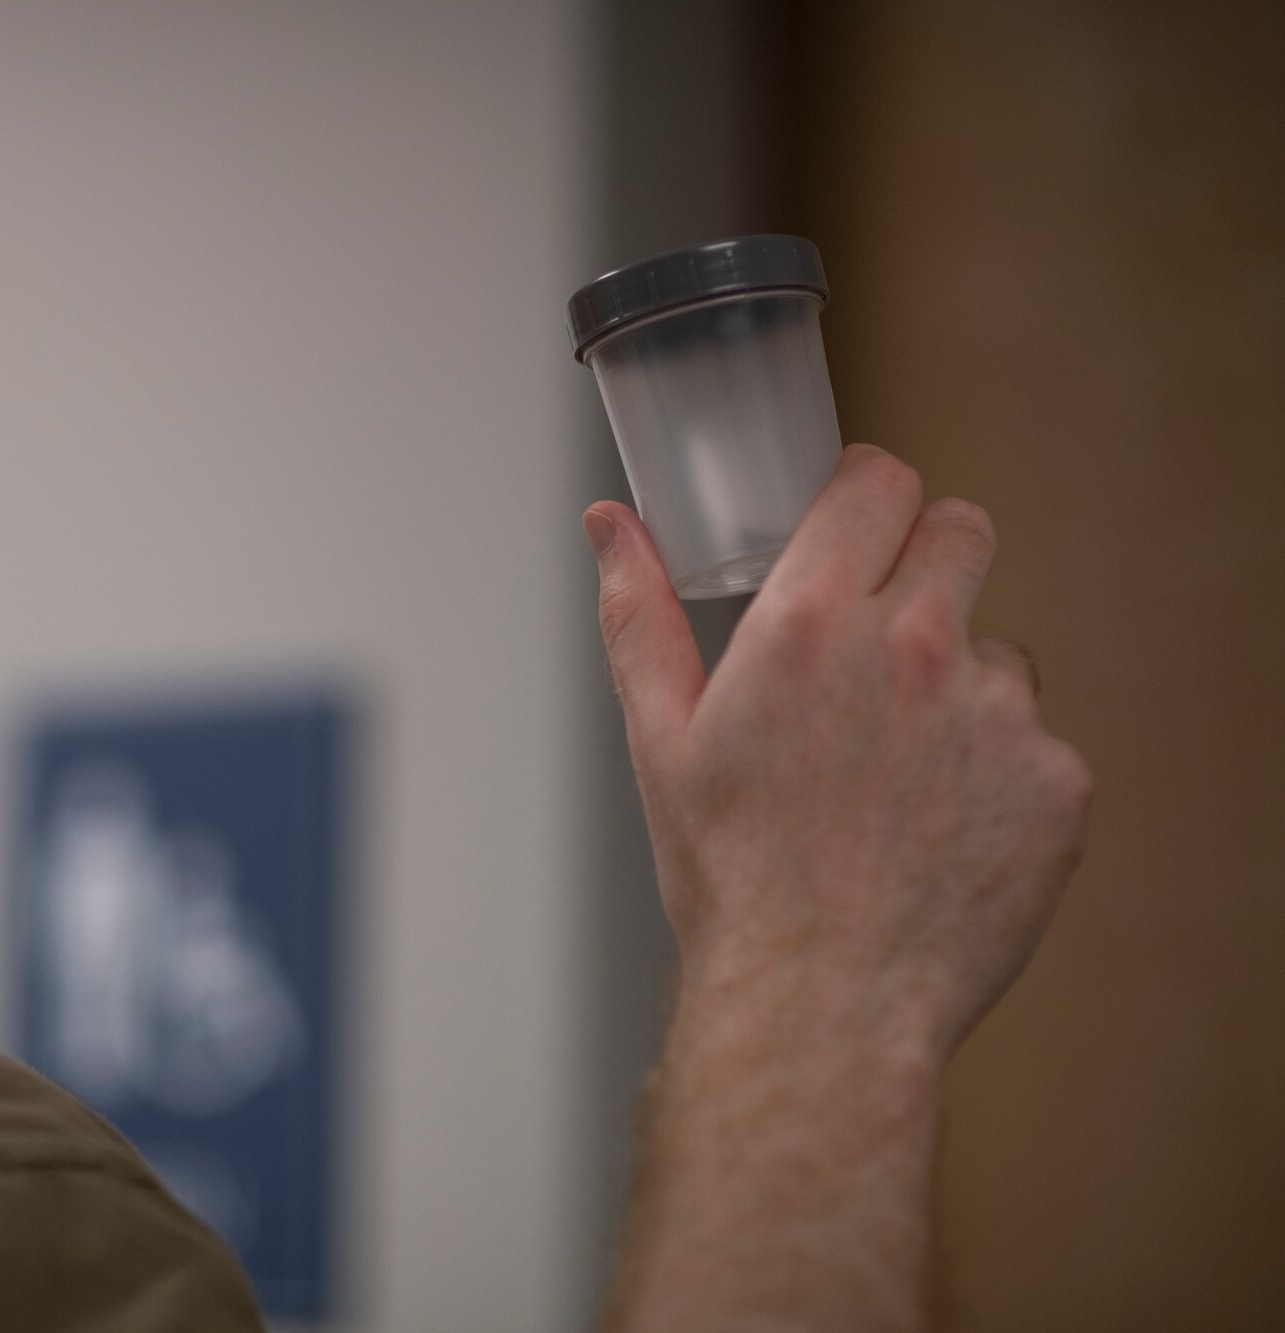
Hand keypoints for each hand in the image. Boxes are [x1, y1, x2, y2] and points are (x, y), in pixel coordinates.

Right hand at [585, 444, 1092, 1060]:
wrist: (819, 1007)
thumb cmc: (732, 881)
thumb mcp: (659, 739)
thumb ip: (638, 613)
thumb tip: (609, 525)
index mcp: (809, 625)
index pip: (878, 482)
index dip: (865, 497)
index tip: (854, 529)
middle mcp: (914, 649)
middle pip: (961, 530)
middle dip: (924, 561)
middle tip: (880, 638)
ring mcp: (999, 715)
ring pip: (998, 649)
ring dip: (958, 684)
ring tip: (897, 775)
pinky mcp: (1055, 783)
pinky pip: (1036, 741)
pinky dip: (997, 773)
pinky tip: (940, 830)